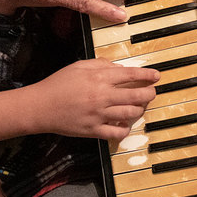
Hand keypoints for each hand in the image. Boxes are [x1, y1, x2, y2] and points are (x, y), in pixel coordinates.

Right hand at [30, 59, 158, 140]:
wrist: (40, 107)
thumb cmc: (58, 84)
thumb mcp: (79, 66)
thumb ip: (100, 64)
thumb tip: (118, 67)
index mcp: (99, 78)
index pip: (130, 74)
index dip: (147, 74)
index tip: (156, 76)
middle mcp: (102, 96)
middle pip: (136, 95)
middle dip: (149, 93)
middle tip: (152, 92)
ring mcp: (99, 115)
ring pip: (130, 113)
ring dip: (140, 109)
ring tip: (140, 106)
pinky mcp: (93, 130)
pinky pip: (117, 133)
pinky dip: (125, 129)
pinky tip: (125, 124)